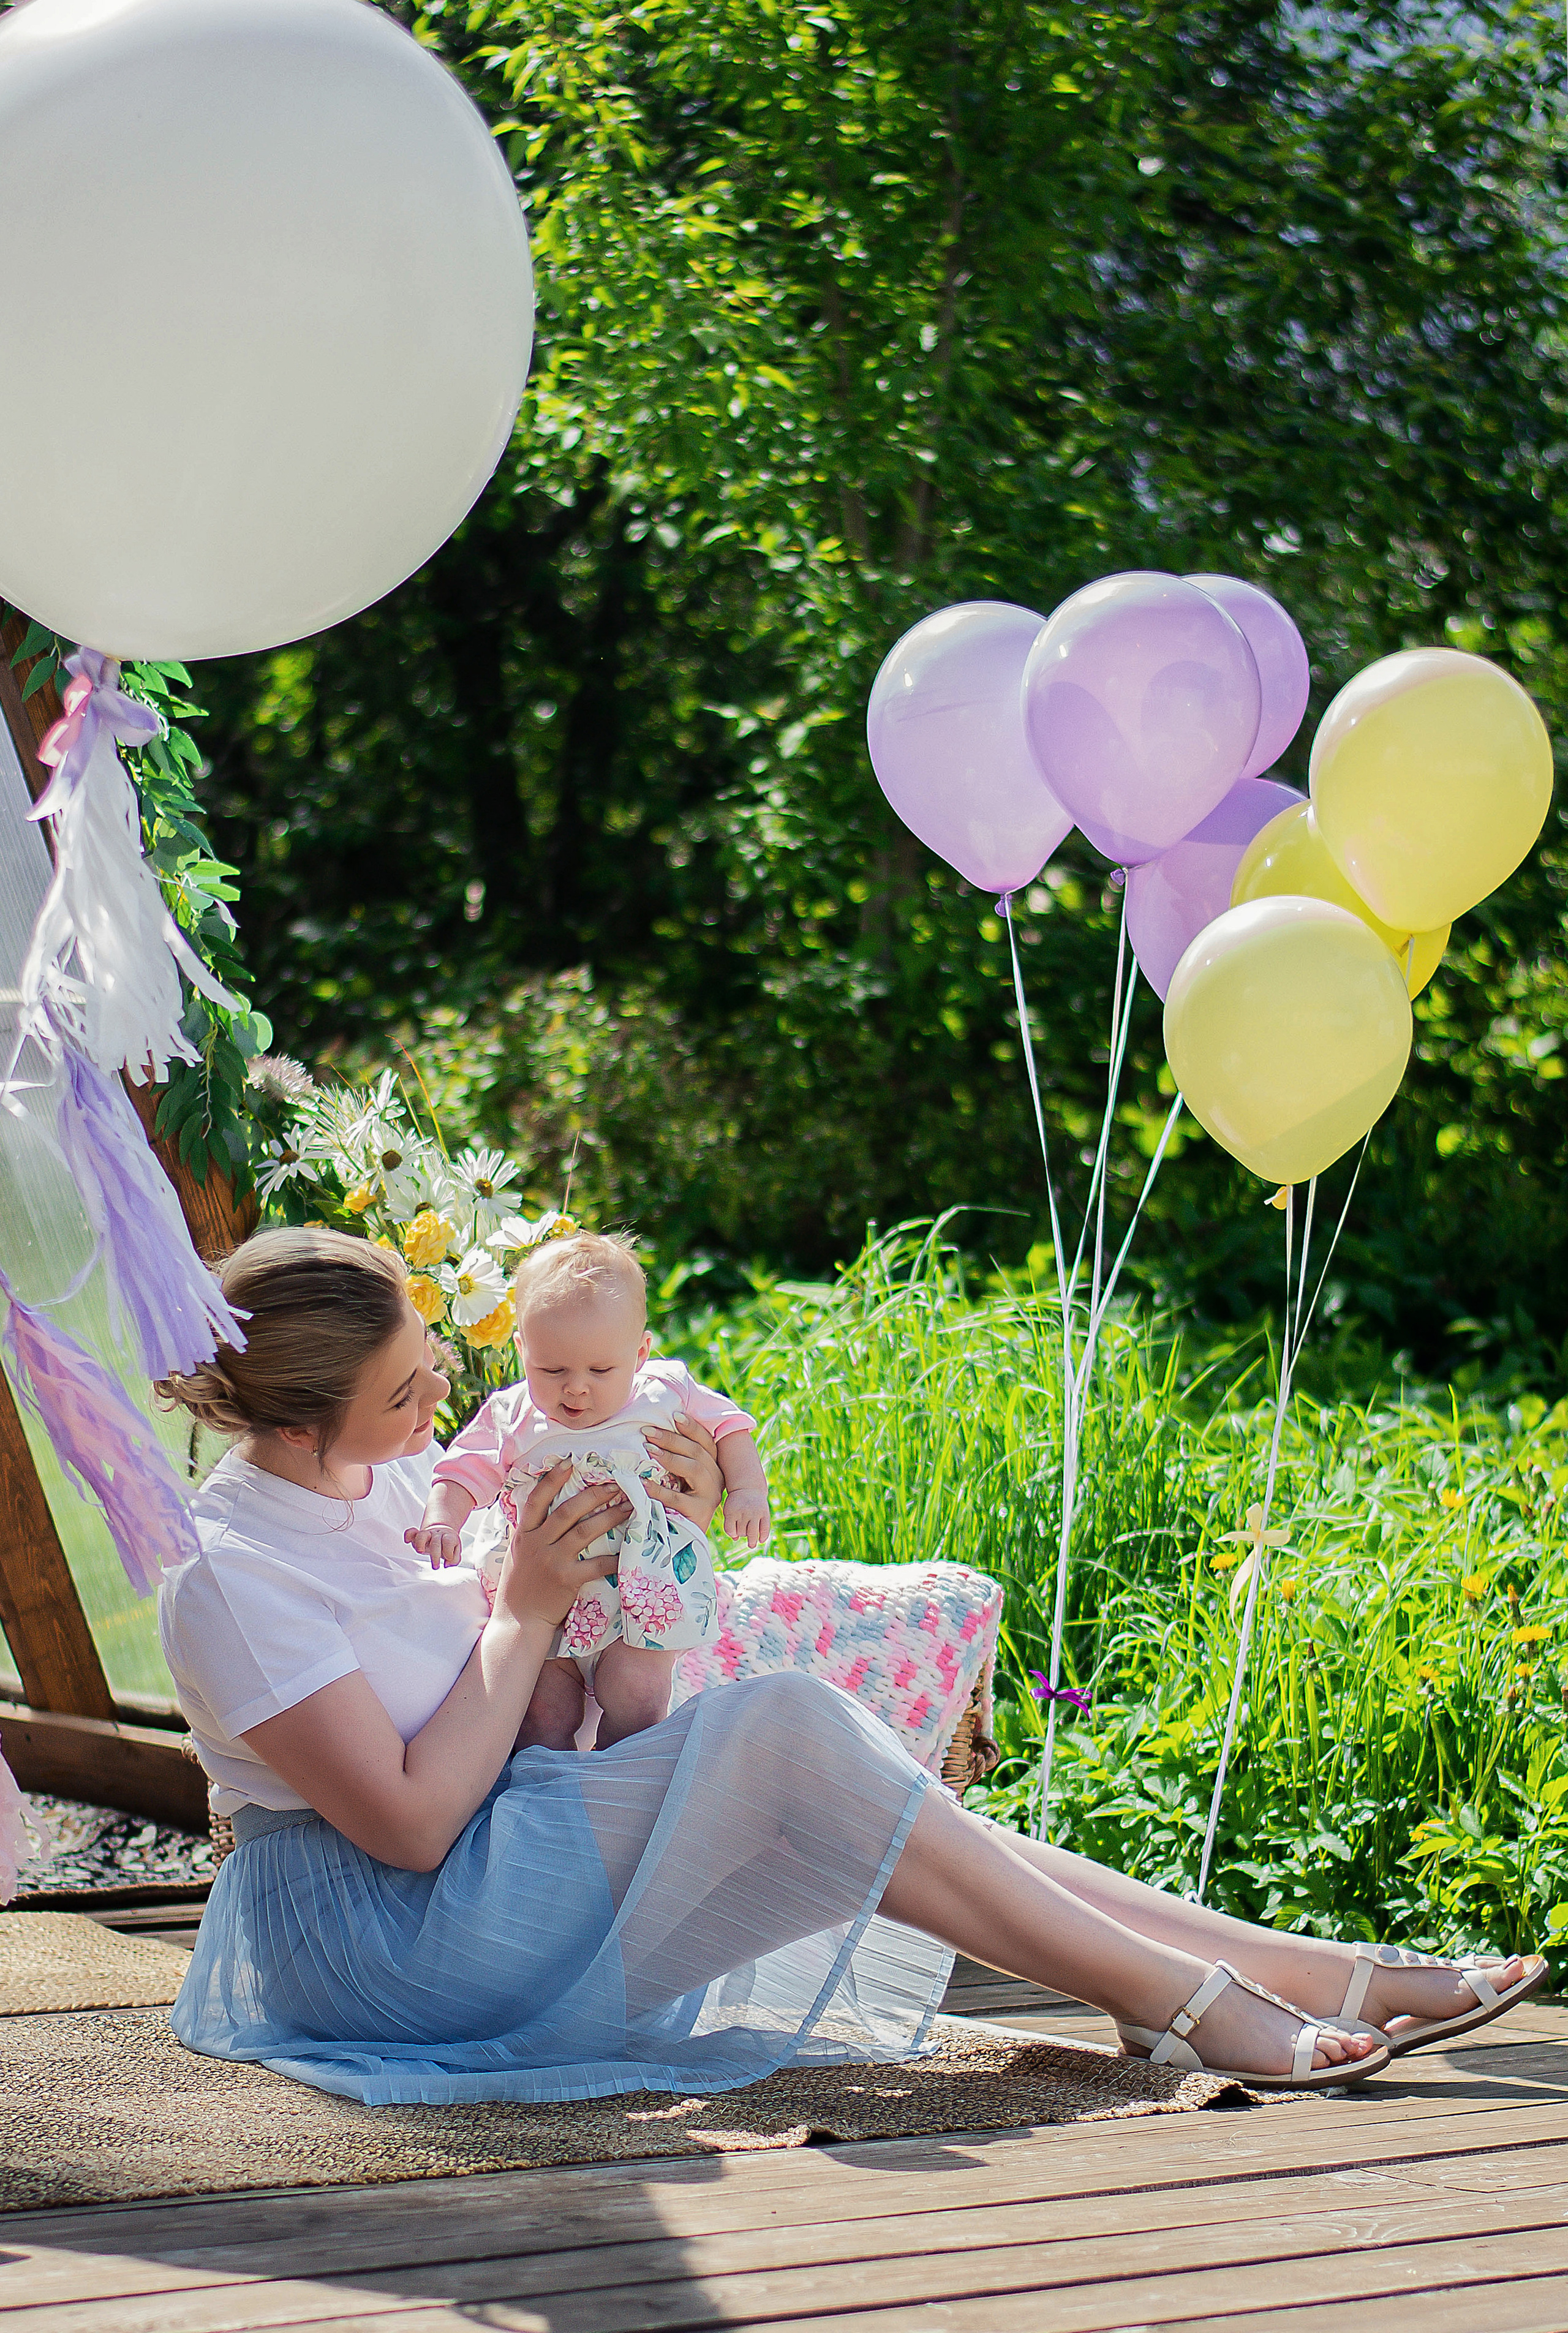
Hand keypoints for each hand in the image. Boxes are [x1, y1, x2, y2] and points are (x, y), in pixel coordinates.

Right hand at [405, 1521, 465, 1568]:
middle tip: (436, 1567)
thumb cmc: (449, 1544)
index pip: (448, 1541)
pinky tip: (407, 1541)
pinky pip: (411, 1532)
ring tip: (420, 1552)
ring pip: (422, 1535)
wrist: (443, 1531)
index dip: (448, 1551)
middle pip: (435, 1542)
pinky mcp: (417, 1535)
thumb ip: (454, 1559)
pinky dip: (408, 1535)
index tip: (448, 1559)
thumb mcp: (456, 1551)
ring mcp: (427, 1534)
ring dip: (420, 1543)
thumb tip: (447, 1564)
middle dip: (435, 1555)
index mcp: (448, 1537)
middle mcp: (437, 1535)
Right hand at [497, 1462, 630, 1629]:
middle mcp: (536, 1544)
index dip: (552, 1479)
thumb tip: (544, 1509)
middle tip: (615, 1482)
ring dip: (609, 1517)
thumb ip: (531, 1532)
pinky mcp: (566, 1580)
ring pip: (584, 1532)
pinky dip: (614, 1557)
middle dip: (593, 1494)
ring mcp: (551, 1562)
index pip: (536, 1499)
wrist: (517, 1623)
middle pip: (567, 1511)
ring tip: (630, 1507)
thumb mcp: (518, 1554)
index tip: (569, 1461)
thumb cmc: (519, 1587)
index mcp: (524, 1535)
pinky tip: (630, 1550)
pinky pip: (595, 1564)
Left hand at [644, 1414, 722, 1530]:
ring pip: (695, 1468)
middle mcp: (716, 1480)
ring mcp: (711, 1497)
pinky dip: (659, 1489)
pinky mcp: (700, 1514)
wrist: (679, 1543)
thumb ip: (674, 1459)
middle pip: (698, 1451)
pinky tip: (642, 1483)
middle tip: (647, 1431)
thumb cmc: (672, 1505)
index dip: (691, 1427)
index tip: (674, 1415)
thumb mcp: (676, 1479)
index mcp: (713, 1468)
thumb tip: (653, 1431)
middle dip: (672, 1438)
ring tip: (648, 1450)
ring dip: (669, 1456)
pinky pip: (678, 1498)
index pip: (706, 1441)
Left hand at [722, 1488, 770, 1547]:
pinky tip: (761, 1540)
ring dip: (751, 1540)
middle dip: (741, 1533)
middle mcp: (744, 1512)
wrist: (748, 1487)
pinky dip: (763, 1536)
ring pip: (752, 1533)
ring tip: (751, 1544)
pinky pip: (764, 1528)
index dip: (732, 1533)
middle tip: (742, 1532)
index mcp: (732, 1511)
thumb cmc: (736, 1502)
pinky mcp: (764, 1513)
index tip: (733, 1530)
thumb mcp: (729, 1511)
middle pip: (741, 1532)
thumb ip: (729, 1525)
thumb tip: (735, 1539)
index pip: (730, 1531)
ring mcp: (755, 1513)